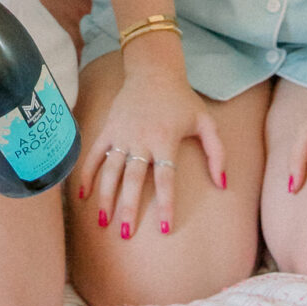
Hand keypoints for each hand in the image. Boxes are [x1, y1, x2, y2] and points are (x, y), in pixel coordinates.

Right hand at [76, 56, 225, 237]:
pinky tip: (83, 195)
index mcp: (165, 140)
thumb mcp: (206, 122)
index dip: (165, 203)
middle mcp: (140, 140)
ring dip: (106, 197)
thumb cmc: (182, 100)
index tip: (163, 227)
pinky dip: (86, 174)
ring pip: (110, 171)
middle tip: (125, 234)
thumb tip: (223, 184)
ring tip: (104, 222)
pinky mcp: (108, 129)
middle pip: (133, 179)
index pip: (165, 178)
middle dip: (129, 208)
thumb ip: (217, 153)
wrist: (153, 71)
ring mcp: (121, 135)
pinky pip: (94, 154)